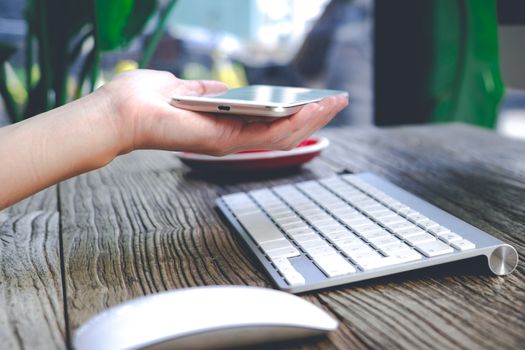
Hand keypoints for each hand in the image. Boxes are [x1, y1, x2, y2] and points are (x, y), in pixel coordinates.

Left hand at [97, 70, 347, 155]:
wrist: (122, 110)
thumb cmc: (146, 99)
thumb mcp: (187, 89)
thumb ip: (211, 92)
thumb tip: (228, 88)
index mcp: (224, 124)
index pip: (268, 123)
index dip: (295, 113)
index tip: (316, 100)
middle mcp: (230, 136)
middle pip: (282, 132)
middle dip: (313, 117)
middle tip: (337, 101)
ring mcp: (230, 142)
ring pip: (282, 136)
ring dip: (311, 120)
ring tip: (334, 103)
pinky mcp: (225, 142)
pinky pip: (267, 135)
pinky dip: (293, 123)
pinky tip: (311, 108)